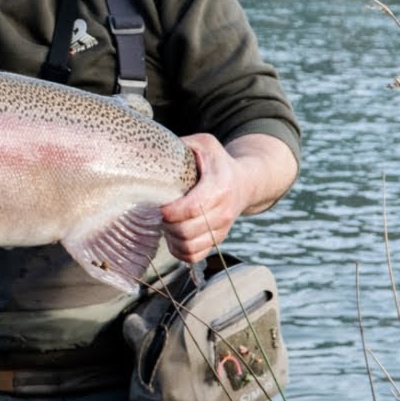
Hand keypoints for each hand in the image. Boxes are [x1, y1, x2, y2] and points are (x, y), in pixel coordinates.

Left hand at [161, 134, 247, 262]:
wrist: (245, 182)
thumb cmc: (218, 162)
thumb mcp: (204, 144)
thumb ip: (182, 144)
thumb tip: (153, 148)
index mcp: (220, 185)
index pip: (193, 208)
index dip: (171, 212)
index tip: (158, 206)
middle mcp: (224, 211)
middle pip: (188, 231)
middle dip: (167, 225)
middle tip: (159, 213)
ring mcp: (222, 228)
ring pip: (190, 247)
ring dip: (171, 239)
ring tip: (166, 224)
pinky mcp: (218, 240)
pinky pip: (195, 256)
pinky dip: (180, 251)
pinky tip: (173, 237)